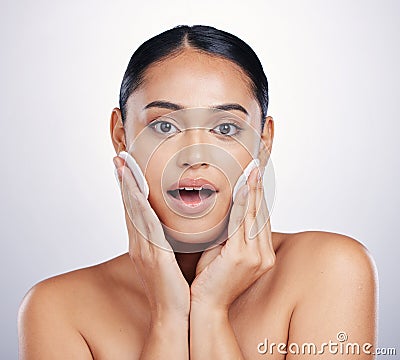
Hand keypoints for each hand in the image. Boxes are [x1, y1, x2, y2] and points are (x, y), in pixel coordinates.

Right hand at [113, 156, 189, 320]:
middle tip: (119, 157)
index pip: (134, 209)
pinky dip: (138, 205)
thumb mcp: (169, 258)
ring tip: (123, 164)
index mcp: (143, 243)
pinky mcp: (151, 254)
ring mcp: (142, 248)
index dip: (129, 188)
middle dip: (123, 180)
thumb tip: (177, 223)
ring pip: (133, 210)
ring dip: (127, 186)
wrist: (173, 313)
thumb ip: (169, 239)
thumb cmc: (175, 286)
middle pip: (128, 205)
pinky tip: (136, 191)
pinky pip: (144, 224)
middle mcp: (138, 242)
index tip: (126, 167)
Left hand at [191, 166, 274, 311]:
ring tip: (253, 169)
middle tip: (259, 164)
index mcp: (261, 254)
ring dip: (253, 190)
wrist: (204, 306)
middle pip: (261, 213)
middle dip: (259, 187)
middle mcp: (263, 254)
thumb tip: (225, 211)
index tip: (256, 176)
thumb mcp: (222, 252)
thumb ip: (228, 234)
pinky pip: (242, 223)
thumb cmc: (210, 280)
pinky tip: (243, 187)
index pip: (261, 218)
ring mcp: (255, 256)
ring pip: (254, 215)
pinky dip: (243, 203)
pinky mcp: (242, 256)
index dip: (259, 195)